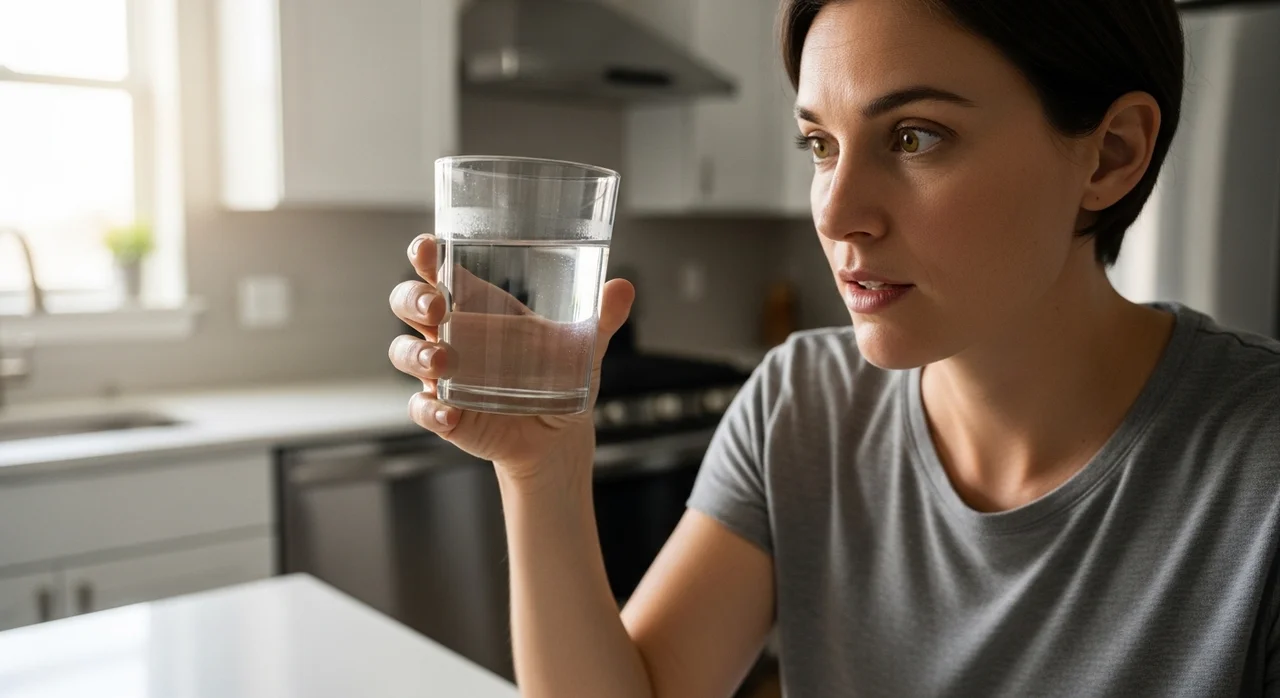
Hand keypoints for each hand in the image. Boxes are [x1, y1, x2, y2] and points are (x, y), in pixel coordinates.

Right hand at [388, 234, 634, 479]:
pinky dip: (429, 410)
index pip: (439, 271)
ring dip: (416, 354)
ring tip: (442, 363)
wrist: (558, 435)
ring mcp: (443, 375)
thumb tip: (623, 288)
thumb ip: (602, 319)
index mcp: (479, 307)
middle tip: (437, 306)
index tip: (427, 246)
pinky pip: (421, 408)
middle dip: (413, 299)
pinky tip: (449, 413)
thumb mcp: (584, 347)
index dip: (425, 255)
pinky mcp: (444, 413)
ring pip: (404, 353)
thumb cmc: (561, 379)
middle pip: (408, 303)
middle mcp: (452, 335)